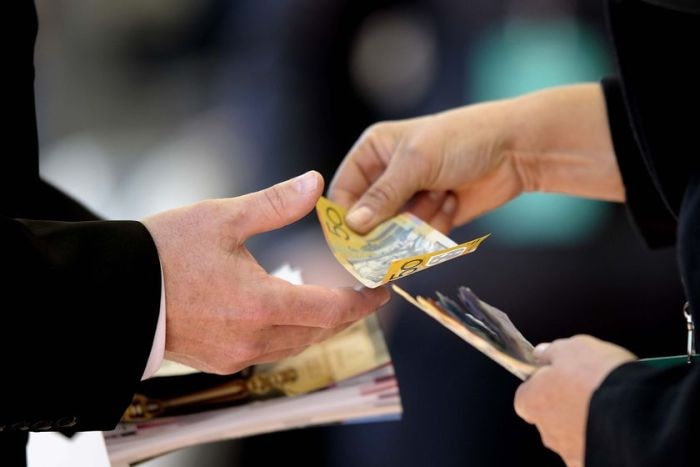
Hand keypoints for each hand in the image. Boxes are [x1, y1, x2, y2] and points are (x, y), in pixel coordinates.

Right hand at [143, 171, 389, 373]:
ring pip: (295, 345)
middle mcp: (253, 338)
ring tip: (330, 301)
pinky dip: (289, 333)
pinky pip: (269, 351)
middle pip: (317, 332)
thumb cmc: (164, 251)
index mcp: (260, 305)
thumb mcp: (222, 218)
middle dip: (344, 314)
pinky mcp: (218, 361)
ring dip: (317, 325)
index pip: (330, 311)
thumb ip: (275, 204)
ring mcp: (235, 355)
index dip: (361, 302)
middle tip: (362, 294)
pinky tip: (286, 313)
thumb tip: (316, 183)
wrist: (113, 290)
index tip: (381, 290)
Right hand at [329, 83, 621, 233]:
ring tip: (441, 193)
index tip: (350, 245)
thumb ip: (383, 196)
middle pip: (367, 220)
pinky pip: (419, 238)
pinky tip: (452, 200)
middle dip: (388, 225)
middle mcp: (386, 176)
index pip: (343, 193)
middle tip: (403, 227)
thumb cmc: (462, 140)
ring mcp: (409, 198)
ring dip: (419, 221)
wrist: (514, 150)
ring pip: (395, 233)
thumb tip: (352, 226)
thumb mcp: (417, 162)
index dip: (344, 220)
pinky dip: (436, 224)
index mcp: (373, 153)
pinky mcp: (430, 216)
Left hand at [514, 335, 635, 466]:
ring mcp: (569, 450)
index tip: (558, 375)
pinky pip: (592, 447)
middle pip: (549, 416)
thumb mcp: (572, 348)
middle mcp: (546, 431)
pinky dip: (601, 437)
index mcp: (532, 401)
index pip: (526, 395)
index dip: (542, 384)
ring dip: (584, 422)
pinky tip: (617, 423)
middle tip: (588, 388)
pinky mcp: (590, 462)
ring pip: (572, 434)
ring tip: (609, 405)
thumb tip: (542, 354)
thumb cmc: (597, 377)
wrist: (633, 412)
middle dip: (565, 404)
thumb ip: (552, 352)